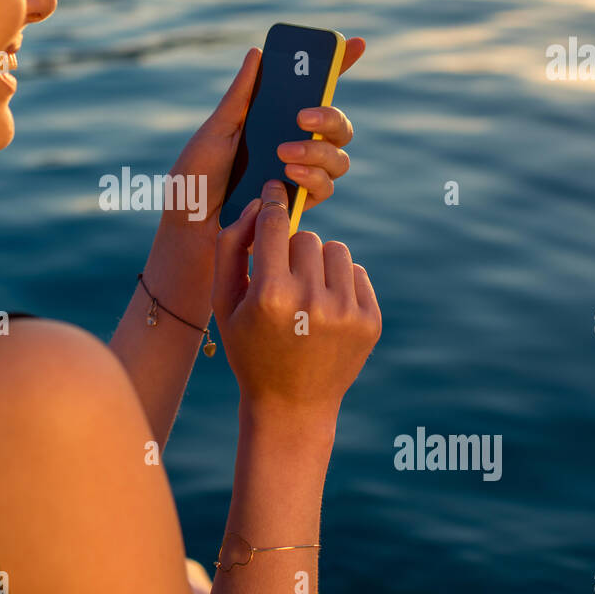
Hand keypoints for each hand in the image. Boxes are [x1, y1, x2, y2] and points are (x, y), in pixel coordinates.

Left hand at [164, 39, 365, 240]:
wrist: (189, 222)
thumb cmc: (197, 176)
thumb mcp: (216, 130)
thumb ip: (241, 96)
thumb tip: (258, 53)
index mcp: (277, 121)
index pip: (315, 90)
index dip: (340, 66)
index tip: (355, 43)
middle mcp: (297, 145)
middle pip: (339, 127)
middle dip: (329, 117)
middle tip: (303, 117)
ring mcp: (302, 175)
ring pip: (338, 158)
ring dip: (317, 151)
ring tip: (284, 153)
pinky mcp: (300, 204)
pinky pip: (325, 187)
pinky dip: (312, 178)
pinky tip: (289, 176)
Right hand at [211, 179, 381, 433]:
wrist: (292, 404)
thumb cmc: (250, 348)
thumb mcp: (223, 302)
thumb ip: (231, 246)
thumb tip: (259, 203)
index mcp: (270, 295)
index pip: (275, 224)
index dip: (273, 201)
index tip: (275, 189)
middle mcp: (312, 301)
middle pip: (306, 236)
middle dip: (292, 249)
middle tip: (283, 277)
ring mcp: (346, 312)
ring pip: (335, 250)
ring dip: (319, 263)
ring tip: (306, 292)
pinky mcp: (370, 321)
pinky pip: (356, 272)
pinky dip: (340, 283)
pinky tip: (325, 311)